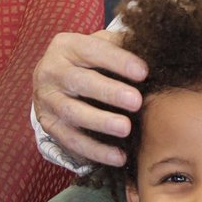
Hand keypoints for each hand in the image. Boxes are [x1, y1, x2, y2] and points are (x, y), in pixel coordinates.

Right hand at [33, 30, 146, 165]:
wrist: (53, 78)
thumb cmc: (88, 60)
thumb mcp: (101, 45)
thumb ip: (122, 46)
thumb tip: (154, 54)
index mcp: (66, 46)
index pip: (93, 51)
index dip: (118, 61)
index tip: (143, 72)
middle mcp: (51, 71)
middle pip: (80, 82)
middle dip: (109, 92)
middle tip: (136, 101)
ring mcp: (47, 99)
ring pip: (72, 112)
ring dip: (101, 122)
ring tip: (126, 129)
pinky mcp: (48, 124)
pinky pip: (71, 140)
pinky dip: (95, 150)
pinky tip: (118, 156)